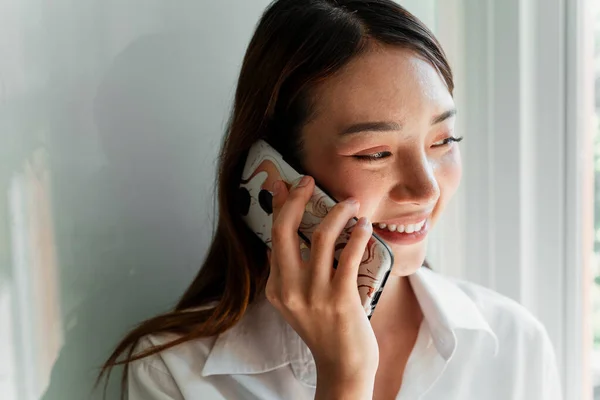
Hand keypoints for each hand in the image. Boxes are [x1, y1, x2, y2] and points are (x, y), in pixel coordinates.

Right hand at [266, 175, 378, 385]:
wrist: (343, 366)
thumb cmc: (325, 331)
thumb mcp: (295, 304)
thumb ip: (288, 274)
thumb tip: (285, 240)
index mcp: (276, 287)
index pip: (274, 236)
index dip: (279, 206)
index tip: (284, 184)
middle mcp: (289, 288)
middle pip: (286, 229)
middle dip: (296, 197)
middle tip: (308, 180)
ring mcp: (314, 294)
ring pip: (322, 236)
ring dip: (338, 212)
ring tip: (351, 203)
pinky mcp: (340, 299)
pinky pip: (349, 255)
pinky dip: (358, 234)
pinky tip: (365, 225)